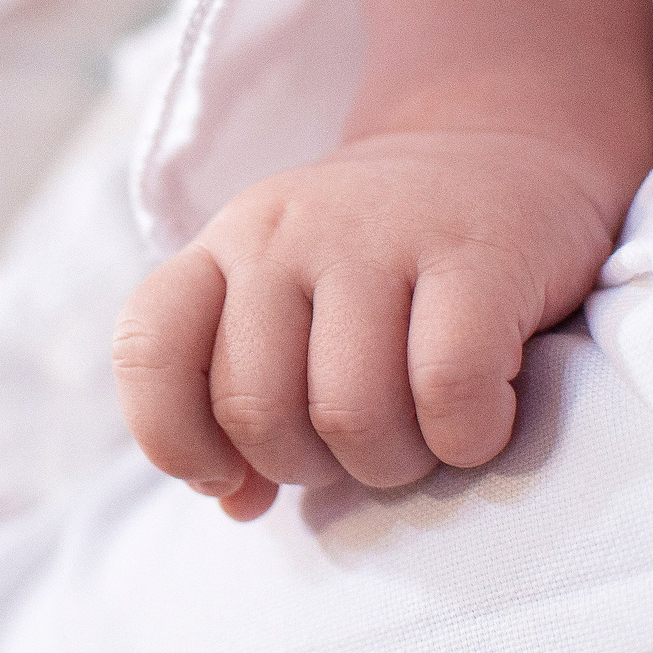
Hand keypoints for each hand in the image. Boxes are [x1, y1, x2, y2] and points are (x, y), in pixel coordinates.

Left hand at [113, 124, 627, 519]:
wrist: (503, 150)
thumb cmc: (387, 269)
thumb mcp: (291, 308)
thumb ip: (244, 399)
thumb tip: (235, 502)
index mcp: (227, 246)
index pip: (149, 346)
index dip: (175, 439)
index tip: (230, 476)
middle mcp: (287, 230)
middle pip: (256, 410)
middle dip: (311, 467)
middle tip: (360, 445)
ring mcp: (380, 233)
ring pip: (349, 413)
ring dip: (392, 462)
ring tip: (423, 434)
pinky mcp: (478, 253)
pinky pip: (448, 390)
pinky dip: (465, 437)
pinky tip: (482, 417)